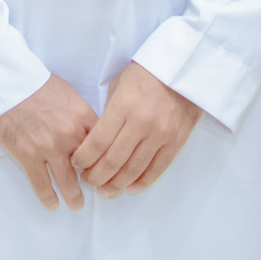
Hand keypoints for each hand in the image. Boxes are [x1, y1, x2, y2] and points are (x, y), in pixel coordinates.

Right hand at [0, 75, 96, 209]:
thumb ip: (83, 116)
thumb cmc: (37, 85)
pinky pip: (42, 185)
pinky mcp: (28, 156)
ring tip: (76, 204)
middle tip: (95, 192)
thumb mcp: (70, 95)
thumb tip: (91, 134)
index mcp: (83, 117)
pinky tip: (52, 204)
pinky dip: (48, 198)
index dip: (106, 162)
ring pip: (68, 182)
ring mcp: (49, 148)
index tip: (106, 170)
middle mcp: (70, 135)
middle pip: (89, 168)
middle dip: (93, 184)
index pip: (103, 146)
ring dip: (74, 197)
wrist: (6, 84)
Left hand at [72, 61, 201, 195]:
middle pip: (113, 161)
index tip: (77, 165)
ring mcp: (160, 135)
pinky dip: (141, 183)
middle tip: (88, 182)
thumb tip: (96, 141)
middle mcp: (140, 123)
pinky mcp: (176, 142)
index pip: (97, 142)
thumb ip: (108, 113)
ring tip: (106, 190)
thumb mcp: (118, 85)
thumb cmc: (145, 75)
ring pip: (134, 170)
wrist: (184, 69)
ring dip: (116, 185)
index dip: (84, 159)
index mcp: (122, 106)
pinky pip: (156, 170)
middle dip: (96, 177)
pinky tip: (129, 188)